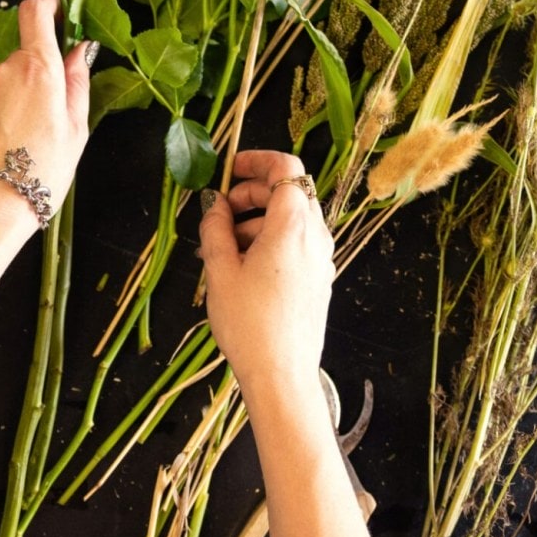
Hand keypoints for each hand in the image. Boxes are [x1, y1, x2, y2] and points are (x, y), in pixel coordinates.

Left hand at [0, 0, 92, 237]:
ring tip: (30, 139)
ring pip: (8, 80)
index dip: (46, 5)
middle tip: (55, 113)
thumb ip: (77, 83)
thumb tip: (80, 50)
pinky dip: (2, 112)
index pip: (35, 12)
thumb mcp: (75, 130)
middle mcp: (5, 70)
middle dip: (42, 74)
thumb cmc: (40, 172)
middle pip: (26, 55)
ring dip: (21, 97)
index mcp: (38, 68)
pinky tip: (9, 145)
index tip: (57, 11)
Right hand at [199, 150, 333, 402]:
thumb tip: (214, 205)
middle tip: (219, 214)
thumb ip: (215, 229)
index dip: (257, 161)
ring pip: (292, 219)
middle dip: (252, 193)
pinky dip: (271, 240)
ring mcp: (322, 258)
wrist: (282, 375)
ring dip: (258, 220)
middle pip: (290, 191)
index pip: (287, 168)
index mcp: (292, 226)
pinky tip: (243, 267)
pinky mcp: (320, 278)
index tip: (229, 170)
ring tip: (222, 248)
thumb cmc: (249, 324)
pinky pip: (297, 243)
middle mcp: (315, 236)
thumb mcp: (220, 271)